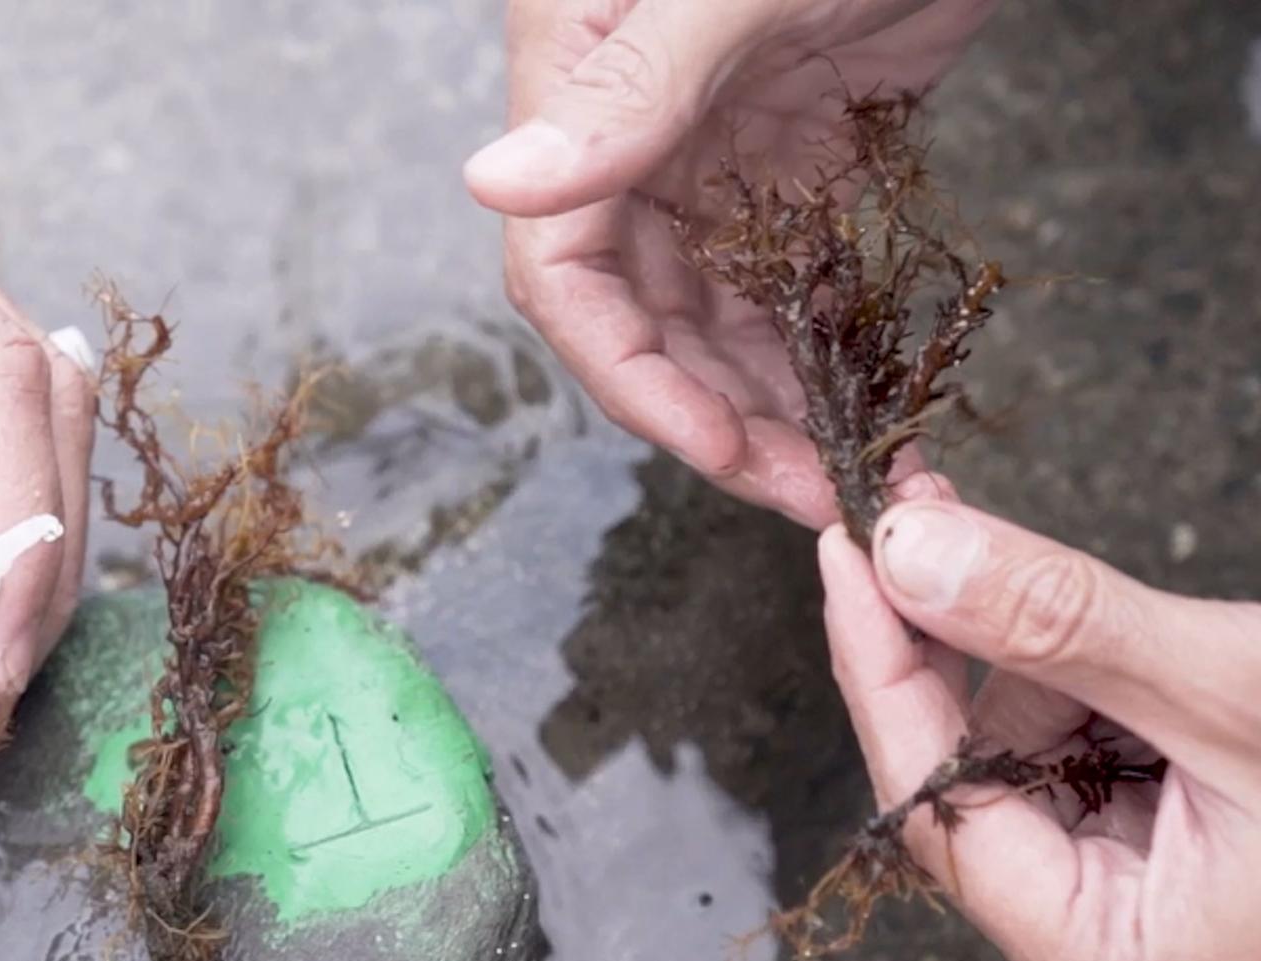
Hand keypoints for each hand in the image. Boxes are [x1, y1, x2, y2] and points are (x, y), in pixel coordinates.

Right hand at [468, 0, 994, 525]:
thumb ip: (625, 90)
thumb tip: (494, 186)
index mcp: (577, 83)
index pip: (561, 272)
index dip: (630, 375)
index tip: (719, 447)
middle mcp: (625, 136)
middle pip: (638, 317)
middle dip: (715, 416)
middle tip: (810, 490)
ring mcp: (703, 154)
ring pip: (709, 318)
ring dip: (767, 402)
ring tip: (842, 470)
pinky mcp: (781, 163)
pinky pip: (775, 284)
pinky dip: (808, 349)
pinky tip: (852, 399)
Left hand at [822, 499, 1260, 960]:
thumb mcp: (1232, 684)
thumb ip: (1057, 619)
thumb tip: (902, 548)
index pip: (936, 810)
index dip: (880, 670)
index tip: (844, 550)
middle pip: (972, 789)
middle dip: (979, 660)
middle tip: (946, 525)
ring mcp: (1141, 936)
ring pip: (1027, 767)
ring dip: (1061, 675)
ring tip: (1173, 652)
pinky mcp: (1173, 884)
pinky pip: (1087, 770)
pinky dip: (1102, 697)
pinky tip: (1168, 672)